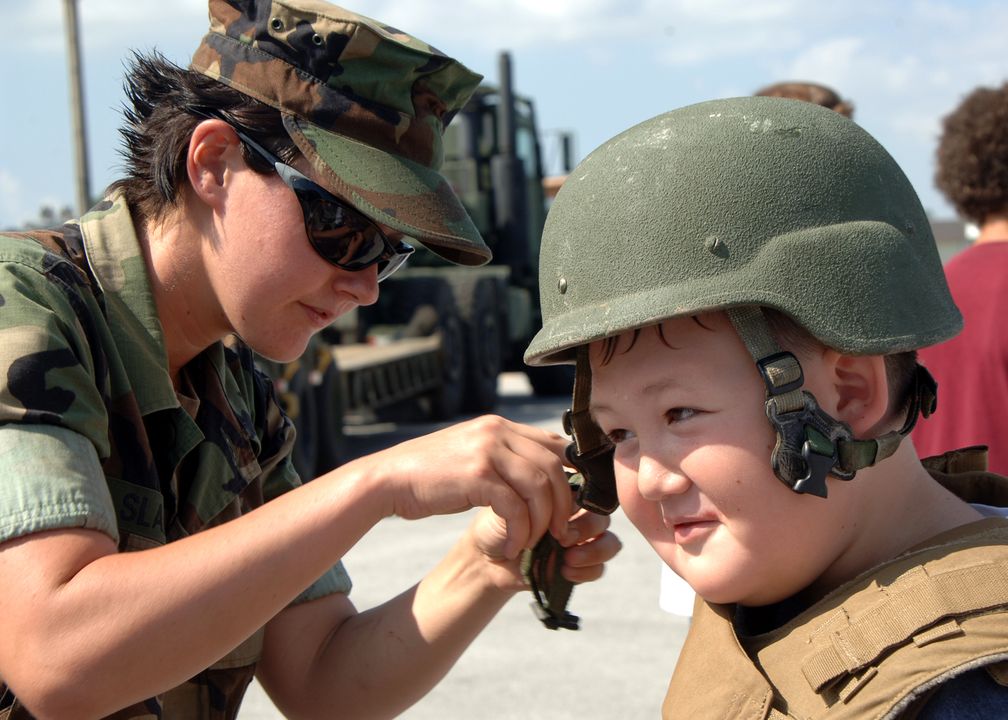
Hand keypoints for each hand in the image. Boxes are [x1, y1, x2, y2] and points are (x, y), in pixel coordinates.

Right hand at [361, 415, 571, 558]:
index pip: (554, 444)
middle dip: (563, 503)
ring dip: (542, 521)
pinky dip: (519, 532)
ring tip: (534, 542)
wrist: (389, 479)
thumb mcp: (472, 455)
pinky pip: (515, 506)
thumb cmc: (430, 474)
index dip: (572, 474)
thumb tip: (539, 477)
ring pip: (539, 486)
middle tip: (560, 530)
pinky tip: (511, 547)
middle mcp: (497, 432)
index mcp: (499, 425)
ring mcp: (487, 450)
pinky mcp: (476, 475)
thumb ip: (503, 458)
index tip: (572, 503)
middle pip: (554, 465)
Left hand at [467, 497, 621, 589]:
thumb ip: (542, 497)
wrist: (488, 556)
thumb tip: (567, 502)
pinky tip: (565, 571)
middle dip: (587, 526)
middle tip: (562, 537)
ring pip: (610, 541)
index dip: (585, 498)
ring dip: (592, 550)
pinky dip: (586, 570)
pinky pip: (600, 569)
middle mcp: (578, 516)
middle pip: (604, 516)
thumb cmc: (499, 523)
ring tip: (567, 557)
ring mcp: (581, 542)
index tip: (562, 507)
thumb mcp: (516, 501)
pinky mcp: (579, 567)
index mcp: (566, 495)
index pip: (593, 490)